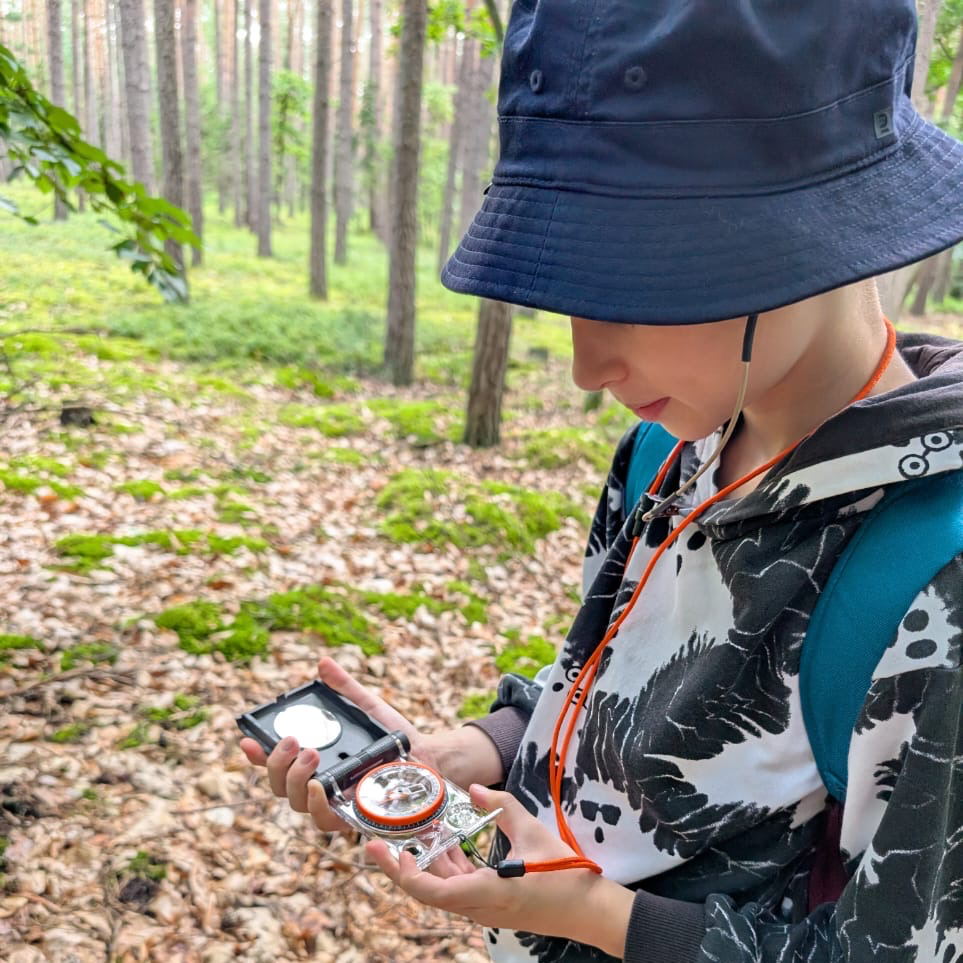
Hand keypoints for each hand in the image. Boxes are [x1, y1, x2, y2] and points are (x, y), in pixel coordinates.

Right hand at [240, 655, 443, 832]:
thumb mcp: (368, 707)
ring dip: (293, 780)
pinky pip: (323, 821)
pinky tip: (319, 786)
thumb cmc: (394, 736)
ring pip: (294, 803)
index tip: (248, 740)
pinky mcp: (350, 818)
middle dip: (277, 764)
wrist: (427, 757)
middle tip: (295, 740)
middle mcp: (317, 784)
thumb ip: (345, 688)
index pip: (275, 761)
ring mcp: (332, 803)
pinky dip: (315, 805)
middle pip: (278, 785)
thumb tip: (323, 663)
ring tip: (311, 755)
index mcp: (316, 760)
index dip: (257, 754)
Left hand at [365, 784, 605, 939]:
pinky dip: (448, 866)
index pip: (429, 891)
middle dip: (403, 865)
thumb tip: (472, 788)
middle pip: (428, 890)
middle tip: (380, 841)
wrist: (589, 912)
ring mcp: (484, 908)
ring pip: (443, 888)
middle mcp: (478, 907)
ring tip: (416, 831)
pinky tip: (447, 843)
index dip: (403, 873)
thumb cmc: (565, 877)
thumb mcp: (533, 834)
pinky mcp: (493, 903)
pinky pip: (459, 887)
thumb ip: (502, 807)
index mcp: (484, 894)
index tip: (385, 850)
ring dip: (428, 862)